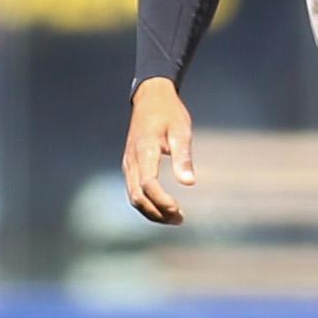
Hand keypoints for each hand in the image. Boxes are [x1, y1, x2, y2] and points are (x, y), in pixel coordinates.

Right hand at [123, 77, 196, 224]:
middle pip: (138, 197)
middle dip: (158, 213)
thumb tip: (189, 183)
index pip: (148, 185)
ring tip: (174, 218)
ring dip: (152, 212)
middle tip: (180, 219)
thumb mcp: (181, 130)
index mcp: (144, 151)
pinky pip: (133, 191)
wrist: (150, 97)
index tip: (178, 210)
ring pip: (134, 197)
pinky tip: (162, 207)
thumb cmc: (169, 113)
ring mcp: (128, 164)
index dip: (162, 201)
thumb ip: (184, 157)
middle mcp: (132, 161)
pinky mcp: (130, 165)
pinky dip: (146, 204)